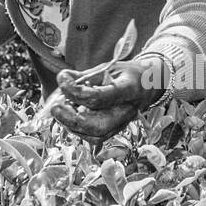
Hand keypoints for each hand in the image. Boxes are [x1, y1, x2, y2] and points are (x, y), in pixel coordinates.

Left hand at [49, 57, 165, 142]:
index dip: (75, 91)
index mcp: (128, 89)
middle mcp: (127, 111)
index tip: (62, 80)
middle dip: (72, 119)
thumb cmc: (127, 74)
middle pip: (98, 126)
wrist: (149, 85)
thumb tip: (63, 78)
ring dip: (72, 125)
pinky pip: (95, 138)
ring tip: (61, 110)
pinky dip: (78, 130)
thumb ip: (84, 75)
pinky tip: (69, 116)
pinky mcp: (115, 131)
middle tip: (56, 106)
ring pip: (96, 136)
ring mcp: (122, 124)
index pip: (100, 97)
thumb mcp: (108, 67)